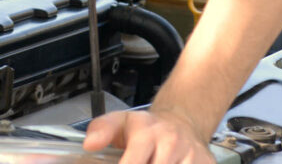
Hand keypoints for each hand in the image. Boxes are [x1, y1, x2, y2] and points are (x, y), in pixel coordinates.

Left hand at [83, 108, 214, 163]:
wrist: (182, 123)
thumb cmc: (147, 129)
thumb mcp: (121, 122)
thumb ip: (101, 130)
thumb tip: (90, 144)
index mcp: (147, 133)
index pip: (132, 163)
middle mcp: (171, 143)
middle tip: (141, 162)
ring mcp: (191, 156)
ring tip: (150, 161)